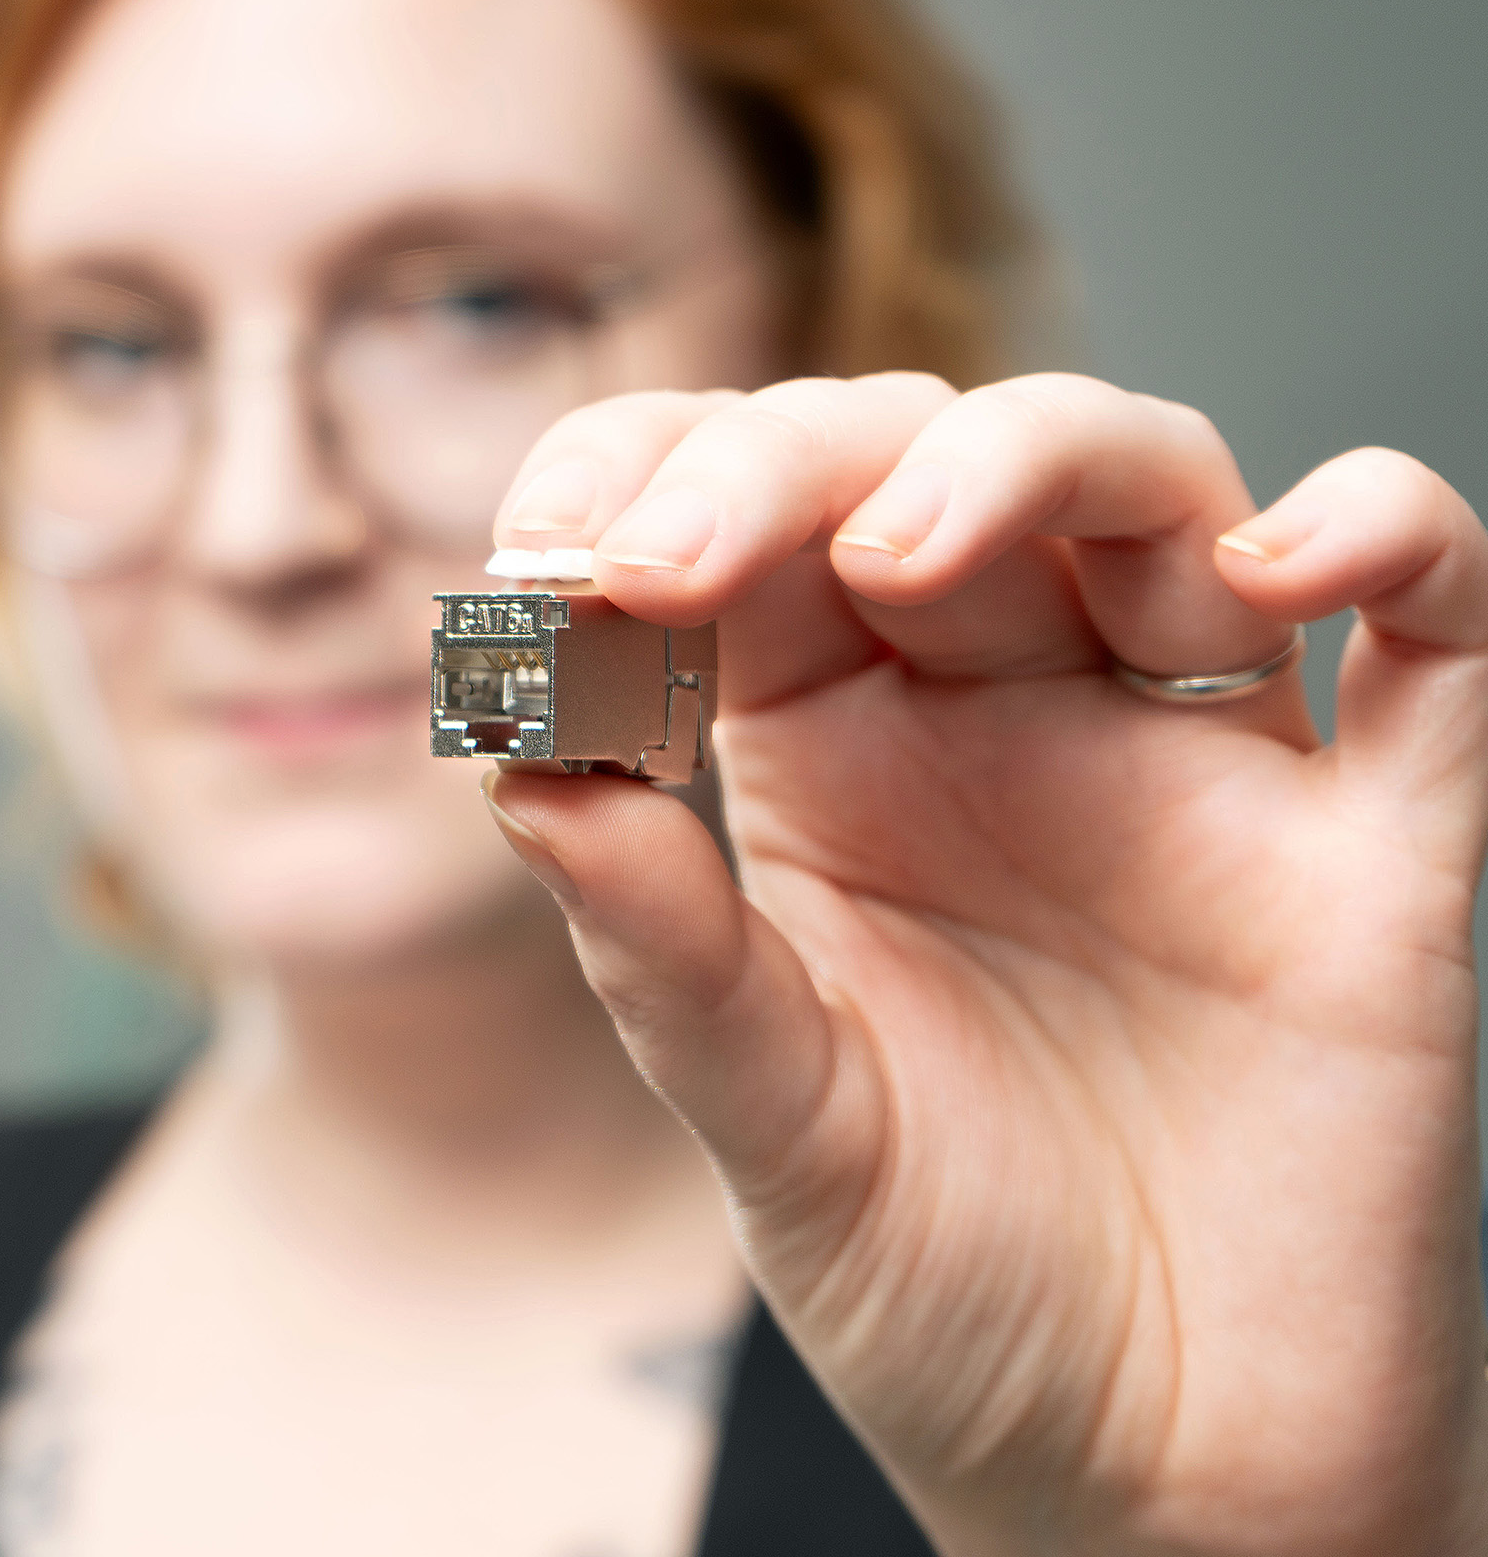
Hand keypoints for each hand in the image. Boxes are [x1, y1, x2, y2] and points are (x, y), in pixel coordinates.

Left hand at [481, 372, 1487, 1556]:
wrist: (1153, 1492)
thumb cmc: (948, 1293)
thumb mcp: (772, 1124)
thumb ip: (660, 946)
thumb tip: (516, 759)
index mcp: (834, 756)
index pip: (743, 533)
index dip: (645, 491)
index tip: (546, 552)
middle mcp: (1008, 719)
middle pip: (924, 466)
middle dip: (791, 464)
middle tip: (671, 555)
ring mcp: (1197, 762)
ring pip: (1151, 487)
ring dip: (1033, 457)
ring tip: (909, 547)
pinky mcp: (1377, 848)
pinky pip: (1438, 626)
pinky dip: (1392, 538)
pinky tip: (1280, 563)